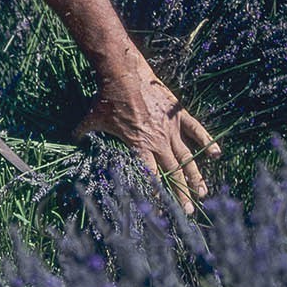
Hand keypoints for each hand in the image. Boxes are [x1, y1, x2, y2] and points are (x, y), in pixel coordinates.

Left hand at [74, 70, 221, 212]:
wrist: (124, 75)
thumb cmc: (108, 99)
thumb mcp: (92, 119)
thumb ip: (83, 132)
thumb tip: (70, 138)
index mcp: (138, 146)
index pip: (149, 177)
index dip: (155, 194)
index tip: (161, 211)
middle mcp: (157, 142)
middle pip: (173, 173)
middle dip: (182, 194)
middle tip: (189, 212)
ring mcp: (170, 129)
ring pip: (187, 157)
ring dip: (195, 176)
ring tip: (203, 192)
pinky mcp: (179, 115)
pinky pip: (197, 130)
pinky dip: (207, 142)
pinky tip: (217, 154)